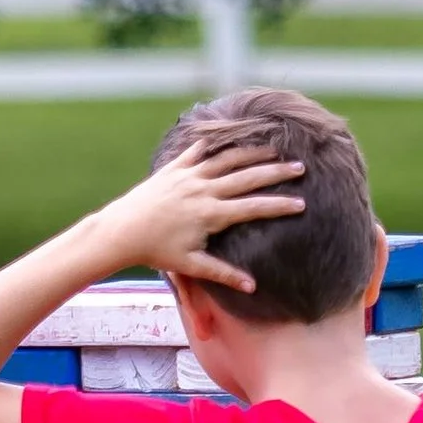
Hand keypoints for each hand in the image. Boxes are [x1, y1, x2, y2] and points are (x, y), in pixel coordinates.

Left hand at [98, 137, 304, 288]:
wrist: (120, 231)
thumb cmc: (155, 252)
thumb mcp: (190, 265)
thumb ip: (223, 274)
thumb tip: (252, 287)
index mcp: (211, 214)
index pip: (254, 207)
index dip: (280, 205)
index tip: (302, 203)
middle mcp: (203, 189)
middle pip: (248, 177)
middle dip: (276, 171)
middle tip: (300, 167)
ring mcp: (189, 175)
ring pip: (227, 158)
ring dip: (253, 152)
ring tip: (274, 148)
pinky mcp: (174, 167)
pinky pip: (199, 150)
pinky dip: (216, 142)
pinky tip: (231, 135)